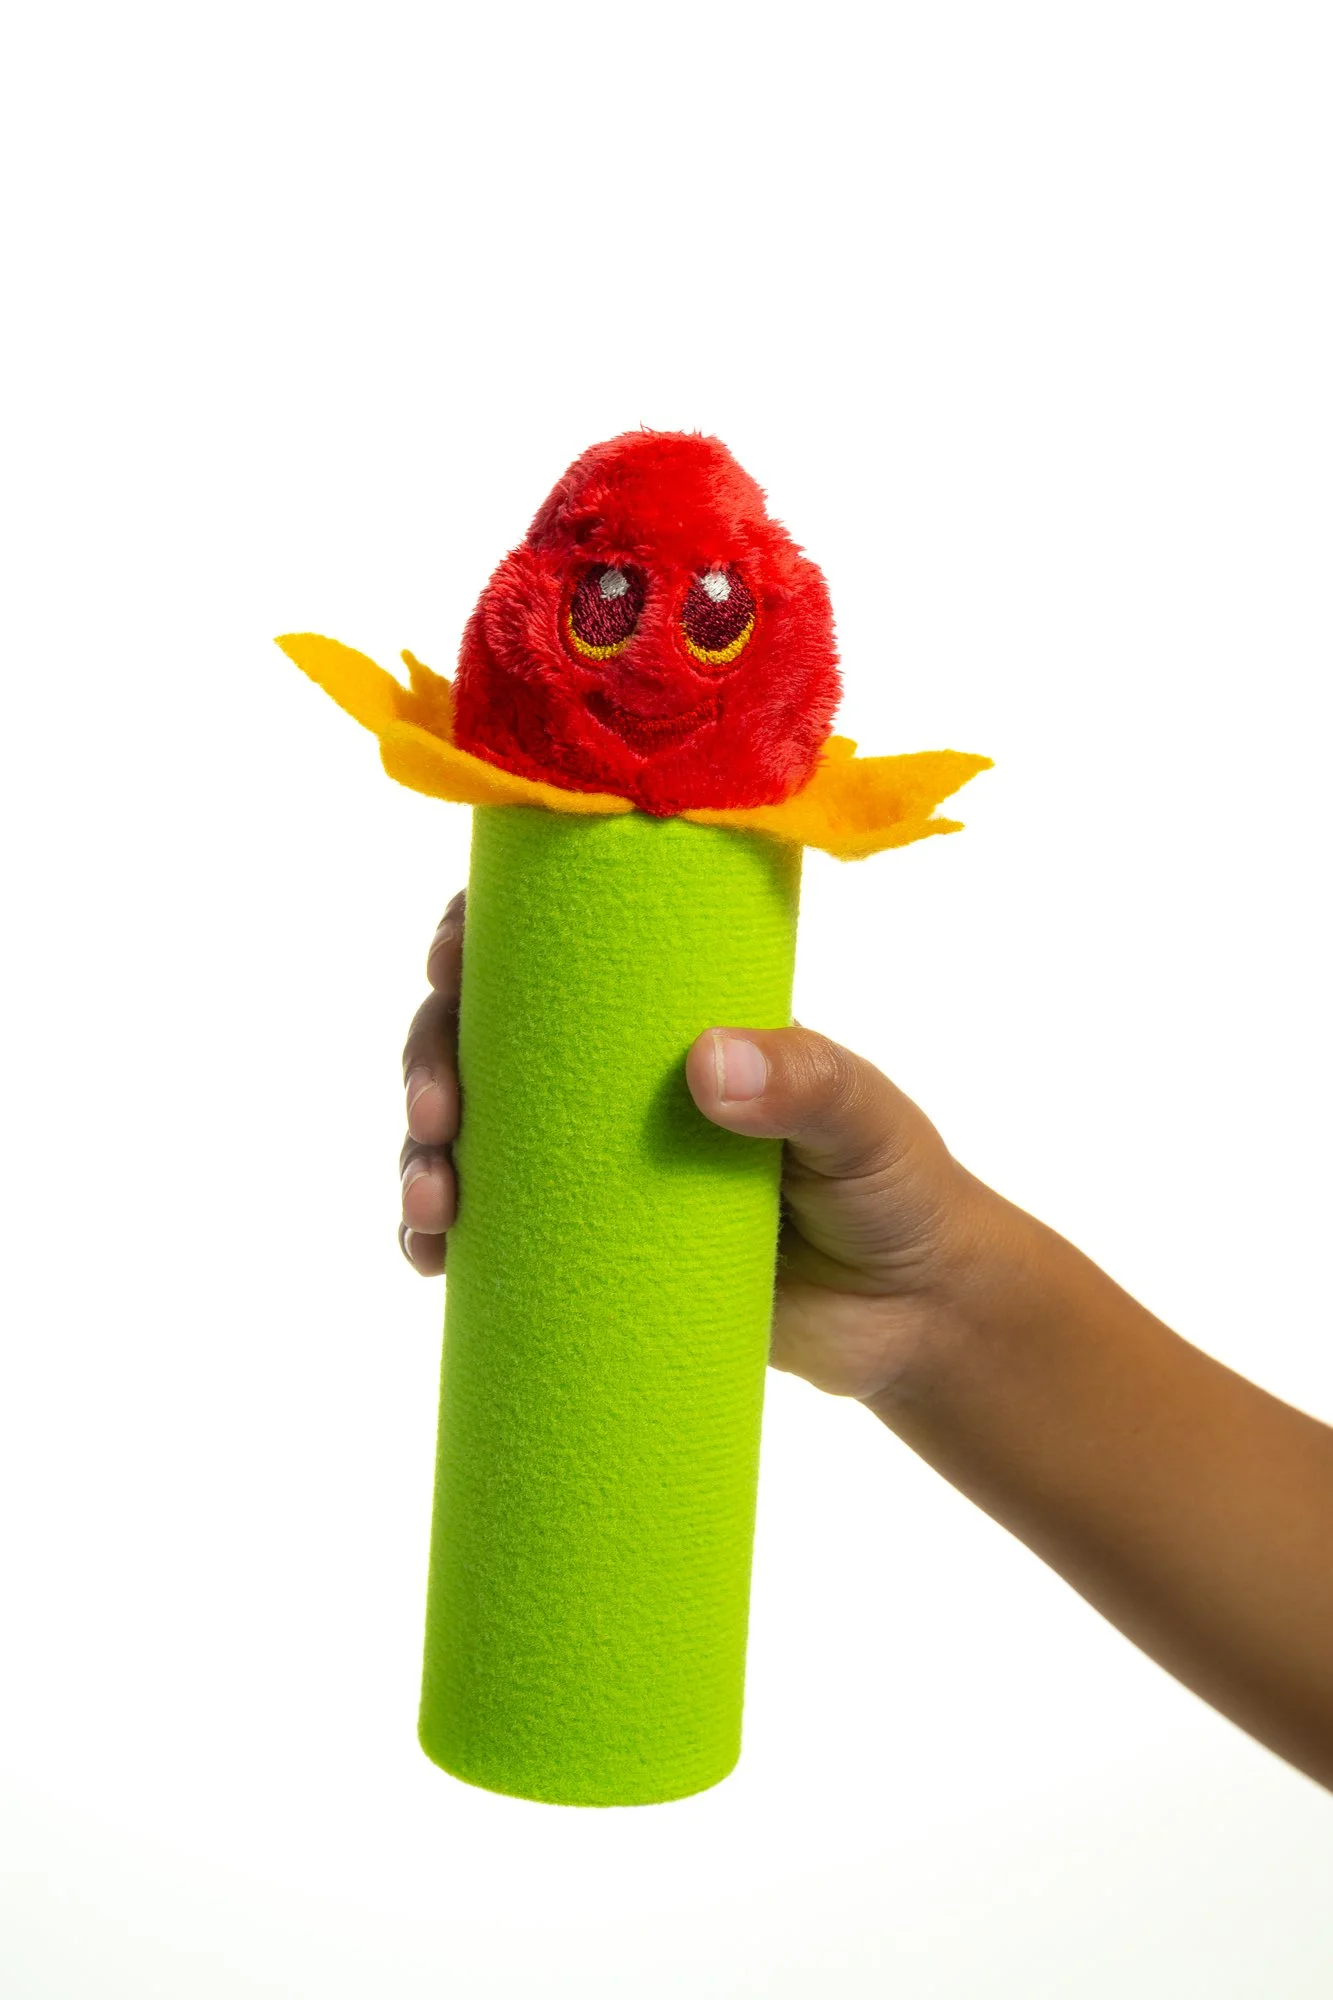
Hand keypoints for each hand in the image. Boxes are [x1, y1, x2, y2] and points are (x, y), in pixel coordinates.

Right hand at [398, 889, 989, 1404]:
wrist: (910, 1318)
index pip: (553, 949)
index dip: (479, 939)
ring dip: (419, 1159)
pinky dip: (437, 1241)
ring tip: (432, 1207)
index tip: (450, 956)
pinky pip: (486, 1238)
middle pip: (478, 1038)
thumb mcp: (864, 1121)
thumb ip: (808, 1085)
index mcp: (667, 1017)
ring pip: (463, 1138)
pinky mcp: (585, 1254)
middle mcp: (609, 1083)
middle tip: (434, 1113)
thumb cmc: (894, 1187)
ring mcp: (589, 1168)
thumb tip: (705, 1063)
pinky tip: (429, 1257)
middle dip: (428, 1060)